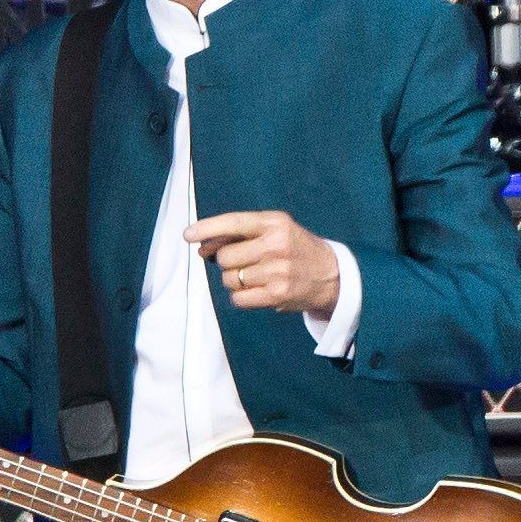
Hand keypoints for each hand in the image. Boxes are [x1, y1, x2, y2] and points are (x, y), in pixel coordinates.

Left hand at [185, 211, 339, 315]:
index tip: (188, 235)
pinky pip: (238, 298)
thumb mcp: (277, 229)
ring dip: (234, 280)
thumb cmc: (295, 249)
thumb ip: (242, 234)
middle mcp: (276, 245)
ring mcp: (277, 271)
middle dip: (226, 261)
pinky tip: (257, 290)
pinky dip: (241, 296)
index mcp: (275, 223)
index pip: (234, 223)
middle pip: (225, 256)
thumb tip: (202, 246)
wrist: (333, 276)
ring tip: (256, 276)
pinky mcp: (277, 295)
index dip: (207, 228)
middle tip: (243, 262)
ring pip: (229, 279)